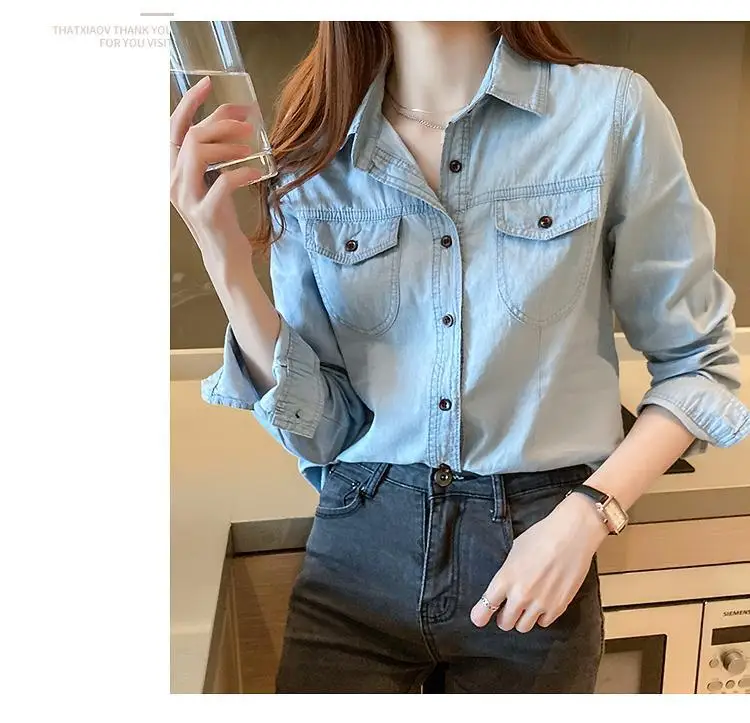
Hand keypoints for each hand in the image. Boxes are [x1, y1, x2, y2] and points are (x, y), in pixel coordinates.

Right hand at [170, 75, 261, 256]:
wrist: (225, 257)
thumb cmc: (222, 216)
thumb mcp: (212, 181)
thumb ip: (213, 155)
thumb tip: (234, 121)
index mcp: (173, 170)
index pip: (173, 127)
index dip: (189, 102)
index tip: (207, 84)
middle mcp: (174, 181)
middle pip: (190, 135)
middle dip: (221, 122)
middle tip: (248, 124)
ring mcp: (187, 198)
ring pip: (198, 152)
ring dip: (229, 144)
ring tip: (252, 148)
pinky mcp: (205, 213)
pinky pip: (221, 182)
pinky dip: (241, 173)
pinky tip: (255, 173)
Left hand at [471, 492, 607, 632]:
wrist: (571, 535)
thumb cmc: (541, 537)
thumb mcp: (515, 551)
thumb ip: (507, 573)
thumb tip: (504, 587)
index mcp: (506, 578)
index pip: (486, 606)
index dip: (480, 615)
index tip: (478, 618)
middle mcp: (521, 595)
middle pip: (505, 623)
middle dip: (503, 617)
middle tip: (507, 610)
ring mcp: (540, 603)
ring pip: (523, 627)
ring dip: (522, 619)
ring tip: (525, 608)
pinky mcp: (558, 607)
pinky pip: (544, 623)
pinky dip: (541, 616)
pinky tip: (542, 603)